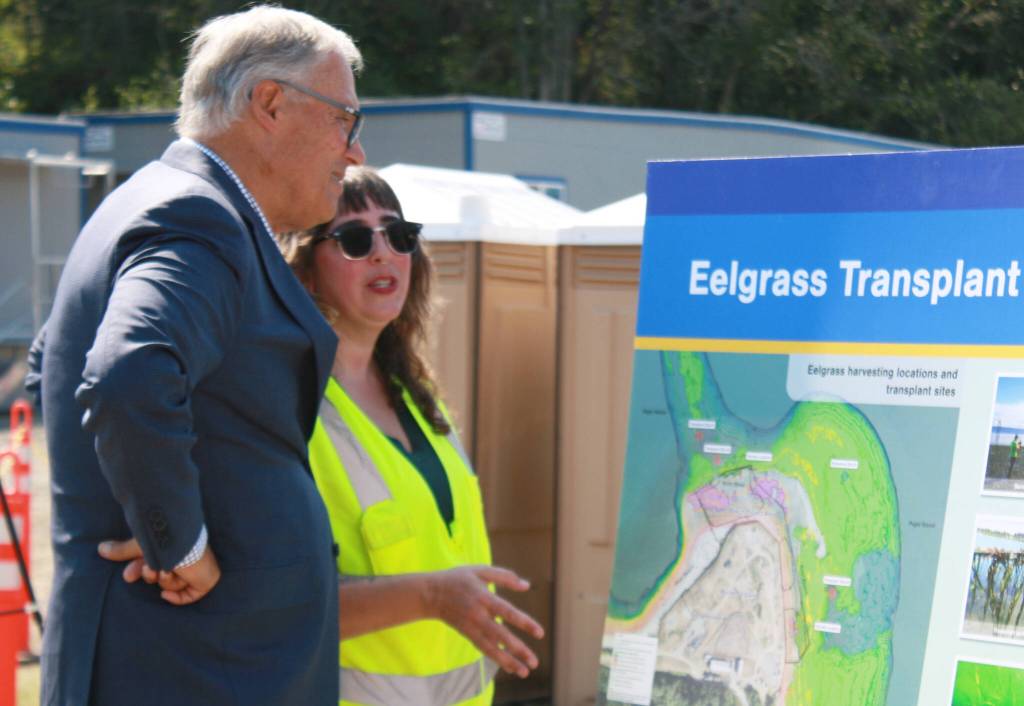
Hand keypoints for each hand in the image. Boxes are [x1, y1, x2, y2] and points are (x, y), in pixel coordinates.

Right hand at [97, 536, 220, 604]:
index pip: (156, 561)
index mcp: (172, 547)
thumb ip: (122, 550)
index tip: (128, 575)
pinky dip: (178, 596)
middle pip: (163, 573)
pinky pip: (191, 595)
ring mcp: (196, 568)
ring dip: (164, 578)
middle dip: (148, 576)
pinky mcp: (205, 579)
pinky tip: (166, 594)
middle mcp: (185, 557)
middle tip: (140, 573)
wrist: (183, 543)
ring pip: (174, 583)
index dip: (140, 569)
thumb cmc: (164, 540)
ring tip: (164, 568)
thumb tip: (100, 548)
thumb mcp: (139, 546)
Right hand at [426, 565, 544, 677]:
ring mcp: (471, 626)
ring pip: (491, 648)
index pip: (507, 612)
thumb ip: (504, 576)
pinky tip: (510, 666)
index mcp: (483, 597)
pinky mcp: (467, 634)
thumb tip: (526, 585)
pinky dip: (497, 658)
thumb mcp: (480, 571)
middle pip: (501, 636)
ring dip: (509, 661)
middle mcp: (478, 615)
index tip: (540, 633)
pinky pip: (483, 648)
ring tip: (525, 672)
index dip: (524, 623)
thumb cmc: (458, 579)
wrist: (430, 594)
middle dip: (518, 650)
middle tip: (535, 663)